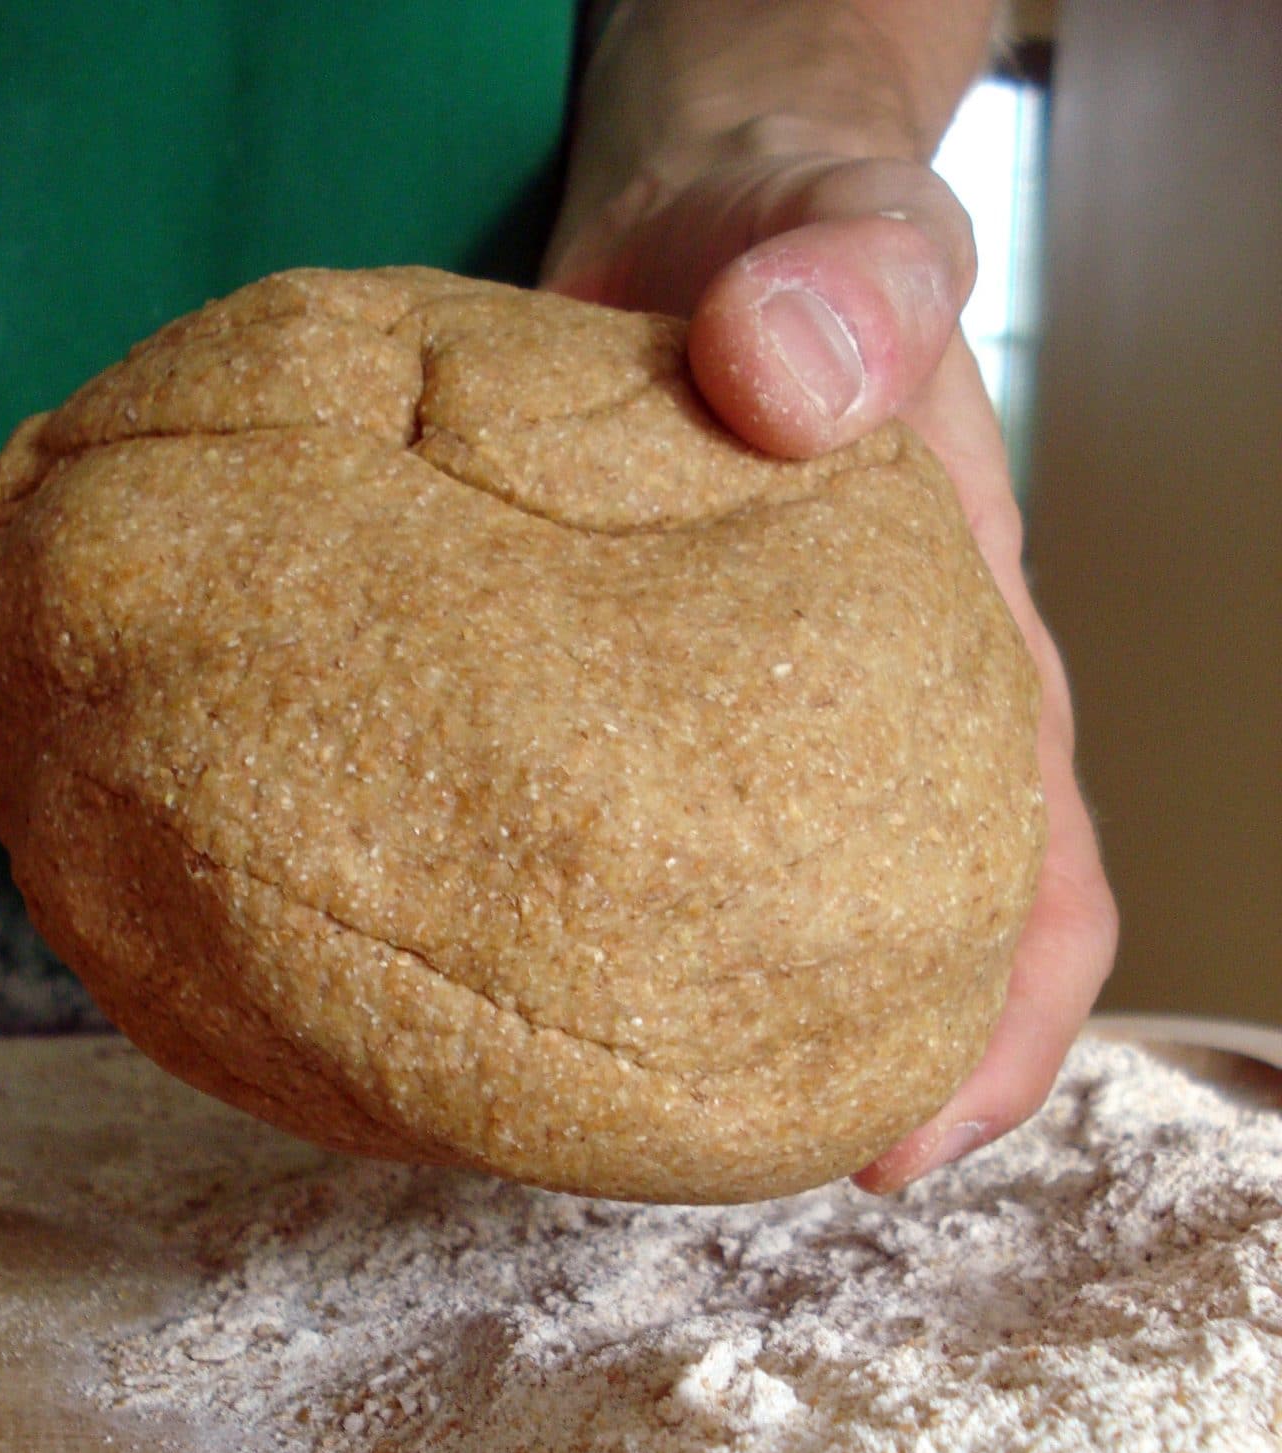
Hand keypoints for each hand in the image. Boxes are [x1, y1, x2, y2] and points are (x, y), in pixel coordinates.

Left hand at [543, 140, 1117, 1189]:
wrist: (693, 220)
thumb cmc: (799, 249)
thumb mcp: (847, 238)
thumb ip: (846, 286)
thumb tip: (782, 371)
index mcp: (958, 679)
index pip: (1040, 898)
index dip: (996, 1045)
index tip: (899, 1153)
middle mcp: (860, 748)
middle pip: (886, 972)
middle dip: (819, 1094)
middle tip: (685, 1179)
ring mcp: (735, 755)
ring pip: (741, 941)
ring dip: (687, 1044)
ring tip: (564, 1120)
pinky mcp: (617, 736)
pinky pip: (606, 857)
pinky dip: (565, 934)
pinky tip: (465, 968)